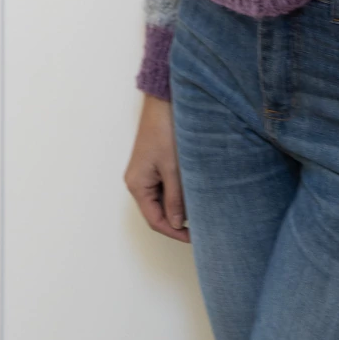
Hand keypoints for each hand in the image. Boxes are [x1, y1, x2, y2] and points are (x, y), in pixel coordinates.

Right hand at [124, 94, 189, 242]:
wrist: (163, 102)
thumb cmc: (164, 131)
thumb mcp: (173, 169)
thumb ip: (175, 198)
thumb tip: (177, 223)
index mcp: (137, 185)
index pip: (155, 220)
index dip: (174, 232)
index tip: (194, 238)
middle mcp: (137, 182)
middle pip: (157, 211)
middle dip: (178, 219)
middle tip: (201, 225)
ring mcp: (145, 173)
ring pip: (163, 199)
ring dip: (179, 204)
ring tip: (200, 207)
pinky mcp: (153, 164)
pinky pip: (165, 186)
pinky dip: (178, 191)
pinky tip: (193, 190)